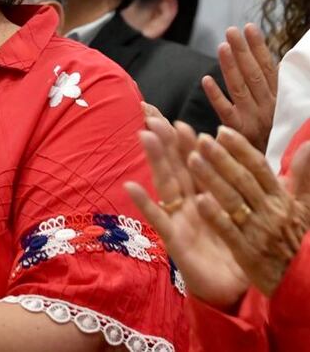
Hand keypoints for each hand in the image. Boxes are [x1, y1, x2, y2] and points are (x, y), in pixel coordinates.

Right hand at [125, 105, 249, 308]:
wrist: (235, 290)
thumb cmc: (239, 250)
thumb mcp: (250, 214)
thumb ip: (257, 185)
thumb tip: (274, 158)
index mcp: (207, 196)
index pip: (196, 163)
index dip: (186, 143)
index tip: (177, 121)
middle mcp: (190, 204)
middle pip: (176, 167)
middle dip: (165, 142)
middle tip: (153, 116)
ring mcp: (180, 219)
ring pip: (167, 183)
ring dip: (155, 159)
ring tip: (145, 135)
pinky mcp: (175, 239)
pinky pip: (159, 218)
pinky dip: (144, 202)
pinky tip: (131, 186)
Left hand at [185, 127, 309, 296]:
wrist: (297, 281)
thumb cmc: (293, 240)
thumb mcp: (302, 208)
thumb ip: (302, 176)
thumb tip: (309, 145)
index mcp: (281, 199)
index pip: (259, 168)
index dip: (240, 148)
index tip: (221, 131)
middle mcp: (270, 211)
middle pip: (243, 179)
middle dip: (221, 158)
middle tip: (200, 139)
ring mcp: (258, 231)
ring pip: (233, 200)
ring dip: (212, 178)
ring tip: (192, 159)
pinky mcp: (247, 251)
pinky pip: (229, 230)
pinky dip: (215, 215)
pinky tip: (198, 200)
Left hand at [201, 24, 277, 149]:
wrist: (273, 176)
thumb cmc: (275, 142)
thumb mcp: (282, 117)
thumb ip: (274, 93)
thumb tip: (266, 65)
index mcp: (281, 102)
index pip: (268, 69)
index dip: (259, 48)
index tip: (249, 28)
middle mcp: (268, 109)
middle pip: (253, 75)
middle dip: (243, 50)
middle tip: (232, 30)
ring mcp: (253, 120)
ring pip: (240, 88)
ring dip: (231, 66)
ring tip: (223, 45)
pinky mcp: (237, 133)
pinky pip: (225, 112)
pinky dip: (216, 96)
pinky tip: (206, 80)